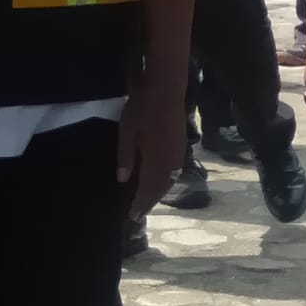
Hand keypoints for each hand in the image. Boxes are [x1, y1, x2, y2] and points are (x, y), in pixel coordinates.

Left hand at [115, 78, 186, 218]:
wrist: (166, 87)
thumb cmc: (142, 109)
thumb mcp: (127, 133)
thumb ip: (126, 158)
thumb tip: (123, 180)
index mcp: (156, 159)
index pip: (148, 188)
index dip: (141, 204)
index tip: (132, 217)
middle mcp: (171, 160)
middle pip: (162, 187)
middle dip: (150, 201)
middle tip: (140, 213)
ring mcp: (179, 151)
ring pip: (171, 179)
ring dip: (160, 192)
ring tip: (150, 200)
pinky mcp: (182, 144)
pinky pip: (176, 170)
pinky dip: (168, 180)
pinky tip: (162, 180)